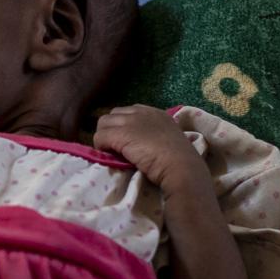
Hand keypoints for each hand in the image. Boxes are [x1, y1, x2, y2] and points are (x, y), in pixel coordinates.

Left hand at [93, 105, 209, 196]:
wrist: (180, 166)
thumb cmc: (178, 160)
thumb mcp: (168, 139)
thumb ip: (155, 135)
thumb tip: (140, 143)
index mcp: (155, 113)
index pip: (129, 112)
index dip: (123, 126)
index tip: (126, 141)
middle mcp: (141, 113)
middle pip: (112, 115)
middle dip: (111, 130)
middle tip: (116, 148)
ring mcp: (129, 122)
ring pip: (103, 124)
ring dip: (104, 138)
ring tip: (113, 153)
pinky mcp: (120, 134)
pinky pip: (99, 137)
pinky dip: (101, 147)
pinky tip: (111, 157)